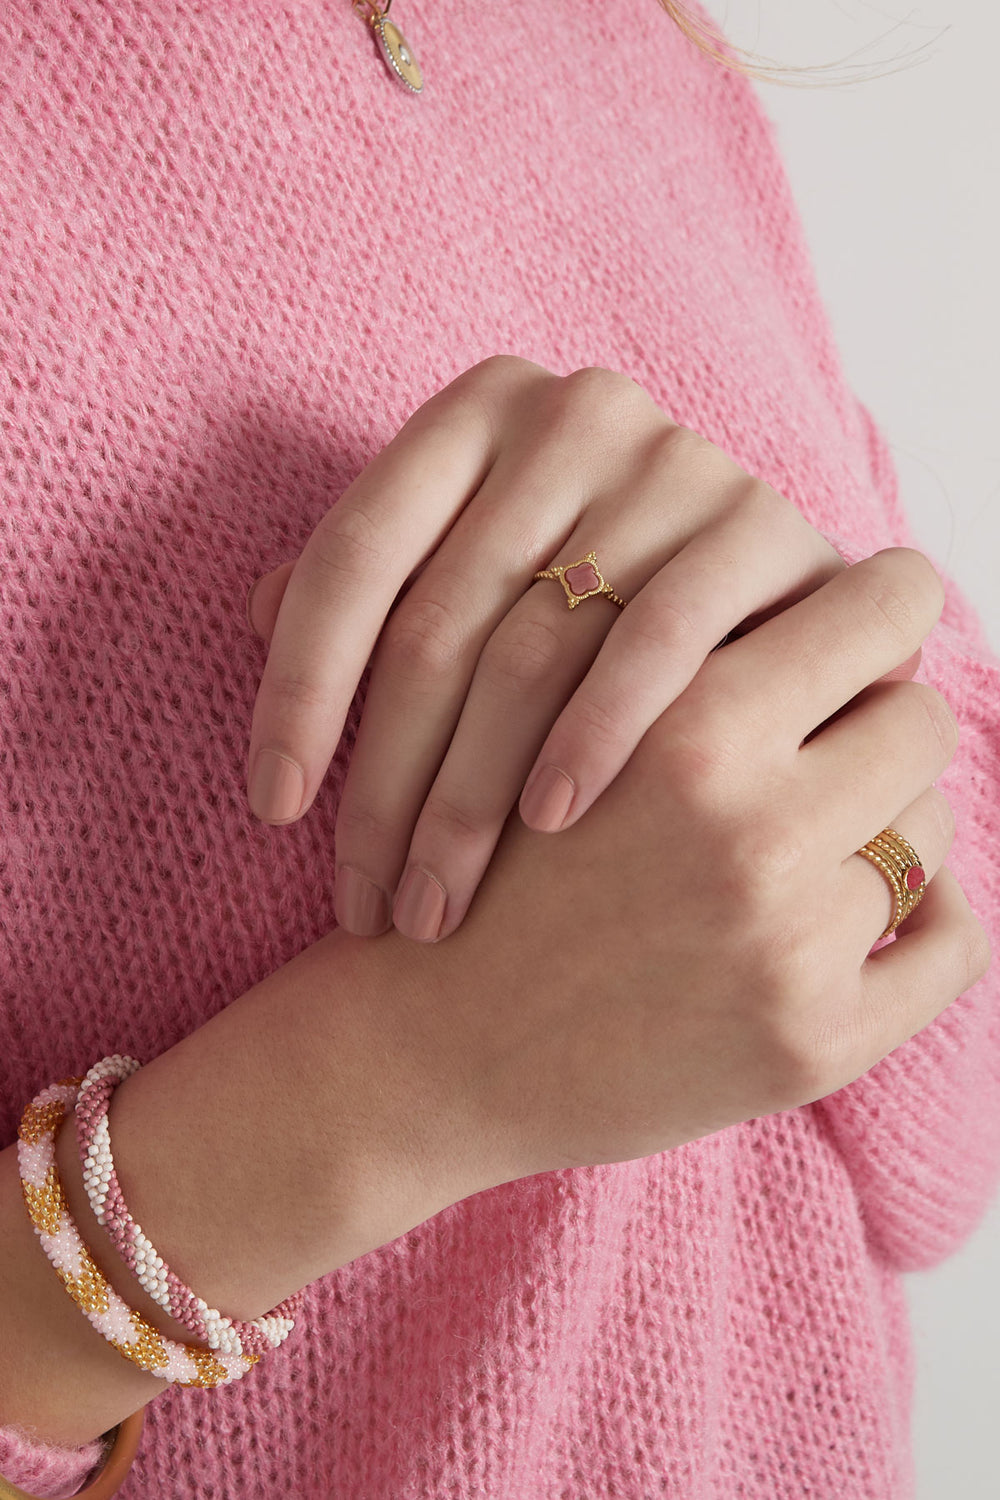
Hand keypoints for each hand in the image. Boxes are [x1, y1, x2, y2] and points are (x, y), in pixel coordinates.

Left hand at [244, 355, 904, 944]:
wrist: (782, 598)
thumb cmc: (598, 600)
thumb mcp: (479, 575)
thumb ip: (384, 589)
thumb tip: (256, 614)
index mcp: (478, 412)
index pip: (353, 554)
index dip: (297, 689)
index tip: (273, 810)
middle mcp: (573, 413)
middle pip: (438, 620)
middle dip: (385, 782)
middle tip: (363, 901)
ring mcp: (674, 463)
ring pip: (531, 649)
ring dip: (472, 796)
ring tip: (434, 903)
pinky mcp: (760, 527)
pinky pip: (656, 646)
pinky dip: (593, 740)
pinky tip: (548, 827)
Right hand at [368, 547, 988, 1183]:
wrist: (430, 1046)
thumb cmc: (484, 869)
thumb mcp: (554, 722)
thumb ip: (684, 657)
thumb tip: (829, 603)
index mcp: (689, 729)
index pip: (887, 604)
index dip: (882, 608)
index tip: (865, 629)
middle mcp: (752, 830)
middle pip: (917, 720)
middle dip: (874, 724)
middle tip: (824, 746)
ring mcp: (788, 945)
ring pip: (927, 831)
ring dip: (876, 827)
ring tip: (805, 844)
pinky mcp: (812, 1043)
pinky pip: (952, 945)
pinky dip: (926, 921)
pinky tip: (861, 913)